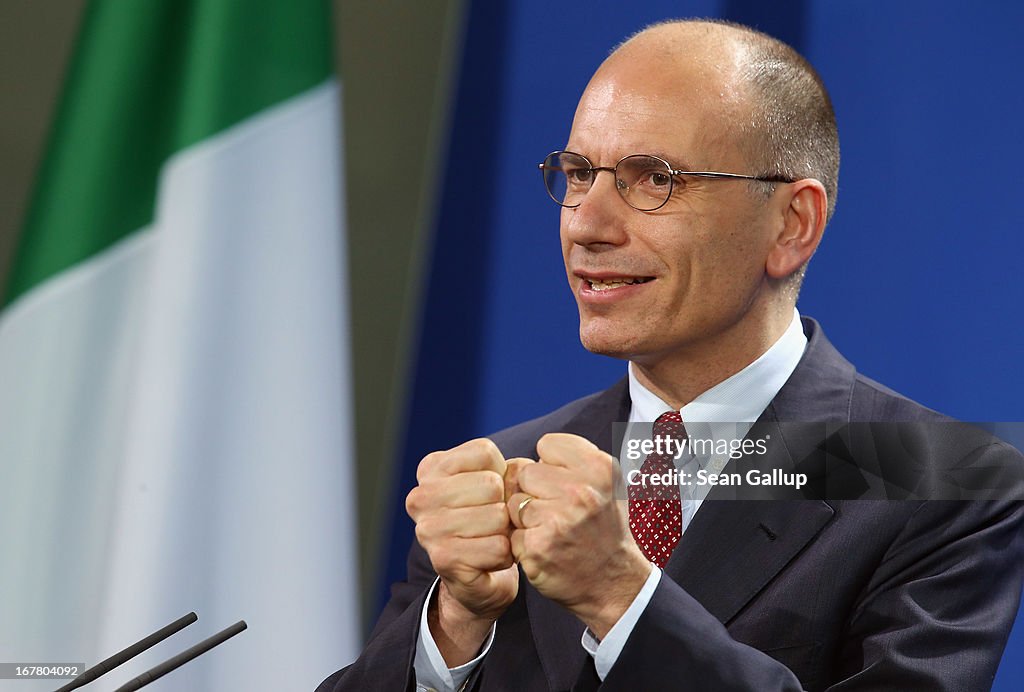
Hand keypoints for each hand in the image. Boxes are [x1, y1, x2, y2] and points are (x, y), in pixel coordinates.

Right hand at [405, 439, 517, 663]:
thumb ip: (511, 469)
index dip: (502, 474)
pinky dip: (505, 556)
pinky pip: (498, 548)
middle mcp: (421, 496)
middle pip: (491, 484)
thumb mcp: (498, 484)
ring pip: (497, 516)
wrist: (476, 577)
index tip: (490, 493)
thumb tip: (526, 472)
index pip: (484, 452)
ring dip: (506, 532)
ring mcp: (428, 529)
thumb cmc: (488, 521)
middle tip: (494, 521)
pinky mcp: (443, 559)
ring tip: (492, 538)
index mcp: (431, 469)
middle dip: (505, 505)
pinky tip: (491, 558)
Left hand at [506, 433, 651, 637]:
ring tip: (552, 531)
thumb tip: (518, 461)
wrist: (615, 583)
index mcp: (599, 468)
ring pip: (515, 502)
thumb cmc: (604, 529)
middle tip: (557, 512)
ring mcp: (558, 519)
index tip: (564, 484)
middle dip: (534, 491)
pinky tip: (546, 550)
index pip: (547, 444)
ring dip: (526, 518)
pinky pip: (511, 531)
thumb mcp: (605, 485)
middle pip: (525, 472)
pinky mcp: (538, 546)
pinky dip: (523, 543)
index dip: (550, 465)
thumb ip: (569, 463)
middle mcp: (580, 491)